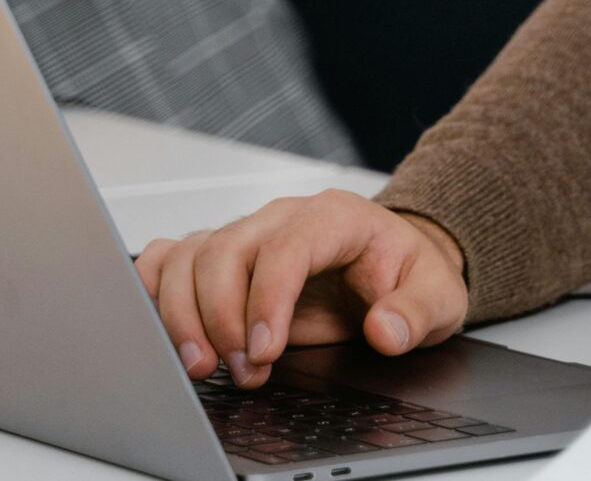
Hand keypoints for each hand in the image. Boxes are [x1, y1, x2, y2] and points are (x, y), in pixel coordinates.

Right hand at [135, 190, 469, 387]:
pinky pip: (166, 260)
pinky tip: (166, 335)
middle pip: (225, 251)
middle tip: (243, 371)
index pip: (287, 247)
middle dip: (223, 319)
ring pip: (187, 257)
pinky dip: (153, 295)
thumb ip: (416, 312)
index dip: (268, 299)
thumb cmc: (408, 275)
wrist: (394, 267)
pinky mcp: (219, 259)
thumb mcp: (437, 296)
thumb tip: (385, 330)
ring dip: (182, 315)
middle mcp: (282, 219)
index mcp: (335, 218)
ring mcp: (246, 235)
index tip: (265, 351)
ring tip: (204, 367)